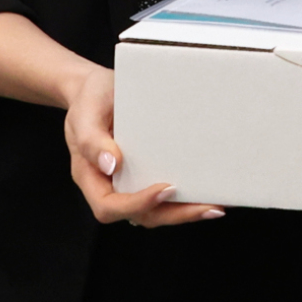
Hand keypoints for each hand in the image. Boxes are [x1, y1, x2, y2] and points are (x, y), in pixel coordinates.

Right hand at [62, 64, 225, 227]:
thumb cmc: (91, 98)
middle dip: (174, 214)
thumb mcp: (86, 111)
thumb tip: (112, 164)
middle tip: (207, 207)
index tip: (165, 189)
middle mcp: (110, 185)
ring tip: (215, 205)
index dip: (137, 204)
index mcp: (90, 176)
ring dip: (185, 211)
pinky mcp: (147, 173)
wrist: (98, 86)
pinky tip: (209, 189)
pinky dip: (185, 197)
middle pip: (140, 214)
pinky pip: (165, 194)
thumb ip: (91, 139)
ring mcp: (130, 182)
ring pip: (156, 210)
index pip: (108, 206)